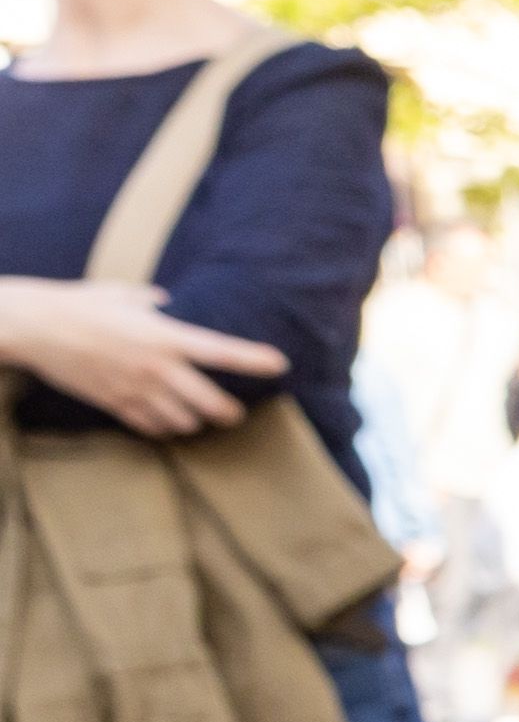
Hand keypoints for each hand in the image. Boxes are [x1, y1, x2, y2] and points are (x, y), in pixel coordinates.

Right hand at [0, 276, 283, 436]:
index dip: (254, 360)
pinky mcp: (116, 405)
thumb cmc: (79, 304)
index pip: (222, 352)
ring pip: (185, 423)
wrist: (35, 327)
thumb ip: (150, 300)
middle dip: (229, 412)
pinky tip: (163, 421)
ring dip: (194, 422)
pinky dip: (162, 427)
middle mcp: (158, 367)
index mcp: (165, 336)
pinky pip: (151, 427)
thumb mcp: (121, 294)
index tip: (280, 365)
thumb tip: (165, 301)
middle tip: (233, 412)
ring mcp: (137, 390)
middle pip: (213, 404)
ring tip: (195, 416)